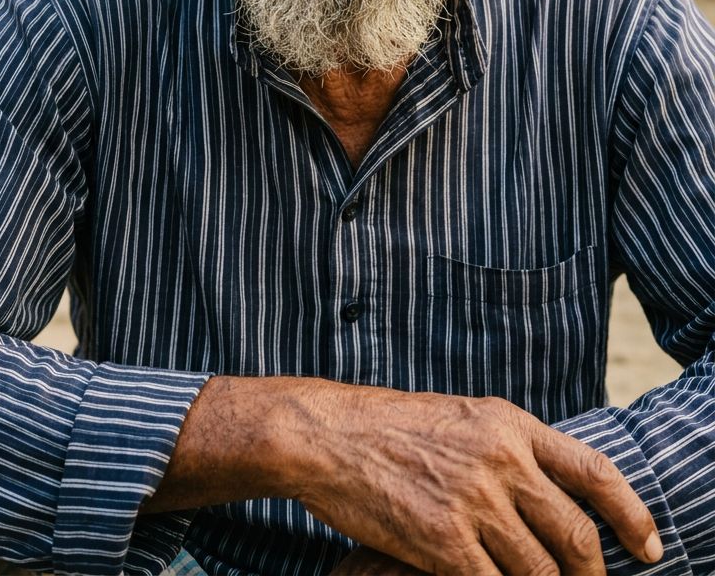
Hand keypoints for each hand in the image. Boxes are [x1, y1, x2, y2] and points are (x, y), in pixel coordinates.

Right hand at [286, 387, 662, 575]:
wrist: (329, 435)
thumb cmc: (390, 427)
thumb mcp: (463, 418)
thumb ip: (509, 450)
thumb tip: (551, 494)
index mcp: (510, 424)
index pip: (593, 471)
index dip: (632, 513)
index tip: (649, 546)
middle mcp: (502, 460)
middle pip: (575, 534)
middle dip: (594, 574)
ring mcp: (474, 502)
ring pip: (541, 571)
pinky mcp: (443, 542)